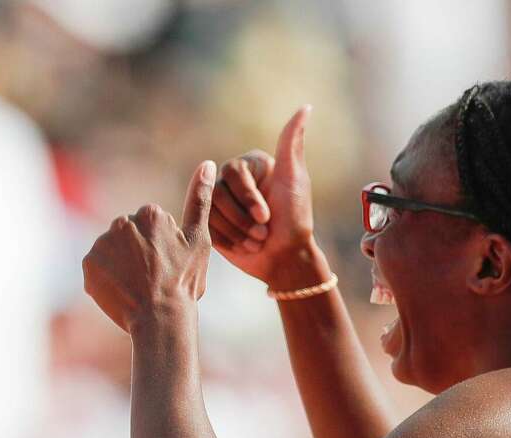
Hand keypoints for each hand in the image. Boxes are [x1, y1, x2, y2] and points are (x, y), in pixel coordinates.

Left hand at [82, 161, 215, 332]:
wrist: (161, 319)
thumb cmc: (185, 282)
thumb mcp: (199, 241)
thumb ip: (200, 201)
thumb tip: (207, 163)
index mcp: (151, 214)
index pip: (151, 225)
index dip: (162, 247)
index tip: (170, 264)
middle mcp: (122, 222)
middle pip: (129, 236)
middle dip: (139, 253)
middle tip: (154, 278)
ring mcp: (102, 244)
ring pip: (113, 251)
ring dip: (123, 266)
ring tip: (139, 287)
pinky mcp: (88, 264)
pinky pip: (98, 268)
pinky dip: (108, 280)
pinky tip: (124, 292)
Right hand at [208, 106, 319, 285]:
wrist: (286, 258)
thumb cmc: (295, 220)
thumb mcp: (296, 181)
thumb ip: (292, 144)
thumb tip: (305, 107)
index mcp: (250, 165)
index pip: (233, 172)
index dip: (248, 198)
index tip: (266, 217)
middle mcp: (232, 179)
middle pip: (218, 192)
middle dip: (242, 219)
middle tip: (263, 234)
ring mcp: (220, 201)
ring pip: (210, 211)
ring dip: (236, 231)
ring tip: (256, 241)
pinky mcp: (212, 222)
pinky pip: (205, 226)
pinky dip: (226, 240)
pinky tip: (244, 246)